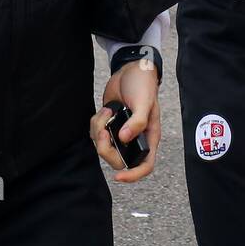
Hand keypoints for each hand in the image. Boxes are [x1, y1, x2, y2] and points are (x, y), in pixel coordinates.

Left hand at [90, 60, 160, 182]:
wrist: (131, 69)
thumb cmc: (143, 85)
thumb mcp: (144, 102)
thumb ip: (137, 121)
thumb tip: (124, 138)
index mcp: (149, 136)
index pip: (145, 165)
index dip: (133, 175)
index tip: (119, 176)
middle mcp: (135, 138)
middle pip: (118, 159)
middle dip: (106, 147)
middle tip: (103, 131)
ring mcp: (121, 132)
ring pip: (104, 147)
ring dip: (99, 131)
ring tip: (106, 113)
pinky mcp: (109, 125)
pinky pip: (96, 134)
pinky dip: (96, 124)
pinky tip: (104, 111)